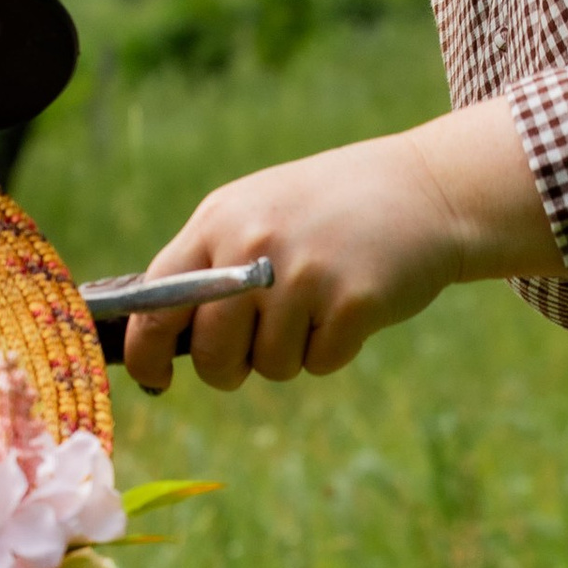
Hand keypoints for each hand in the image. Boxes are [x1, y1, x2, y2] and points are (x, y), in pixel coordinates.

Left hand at [121, 98, 565, 391]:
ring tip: (317, 306)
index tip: (155, 378)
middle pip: (212, 353)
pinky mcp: (353, 301)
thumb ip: (208, 266)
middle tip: (254, 351)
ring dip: (291, 354)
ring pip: (270, 365)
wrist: (421, 189)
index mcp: (218, 222)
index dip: (145, 351)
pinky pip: (320, 363)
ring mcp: (305, 273)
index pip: (156, 301)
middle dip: (228, 369)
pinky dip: (333, 349)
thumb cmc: (326, 211)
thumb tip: (157, 339)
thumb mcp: (256, 213)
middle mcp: (254, 245)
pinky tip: (349, 306)